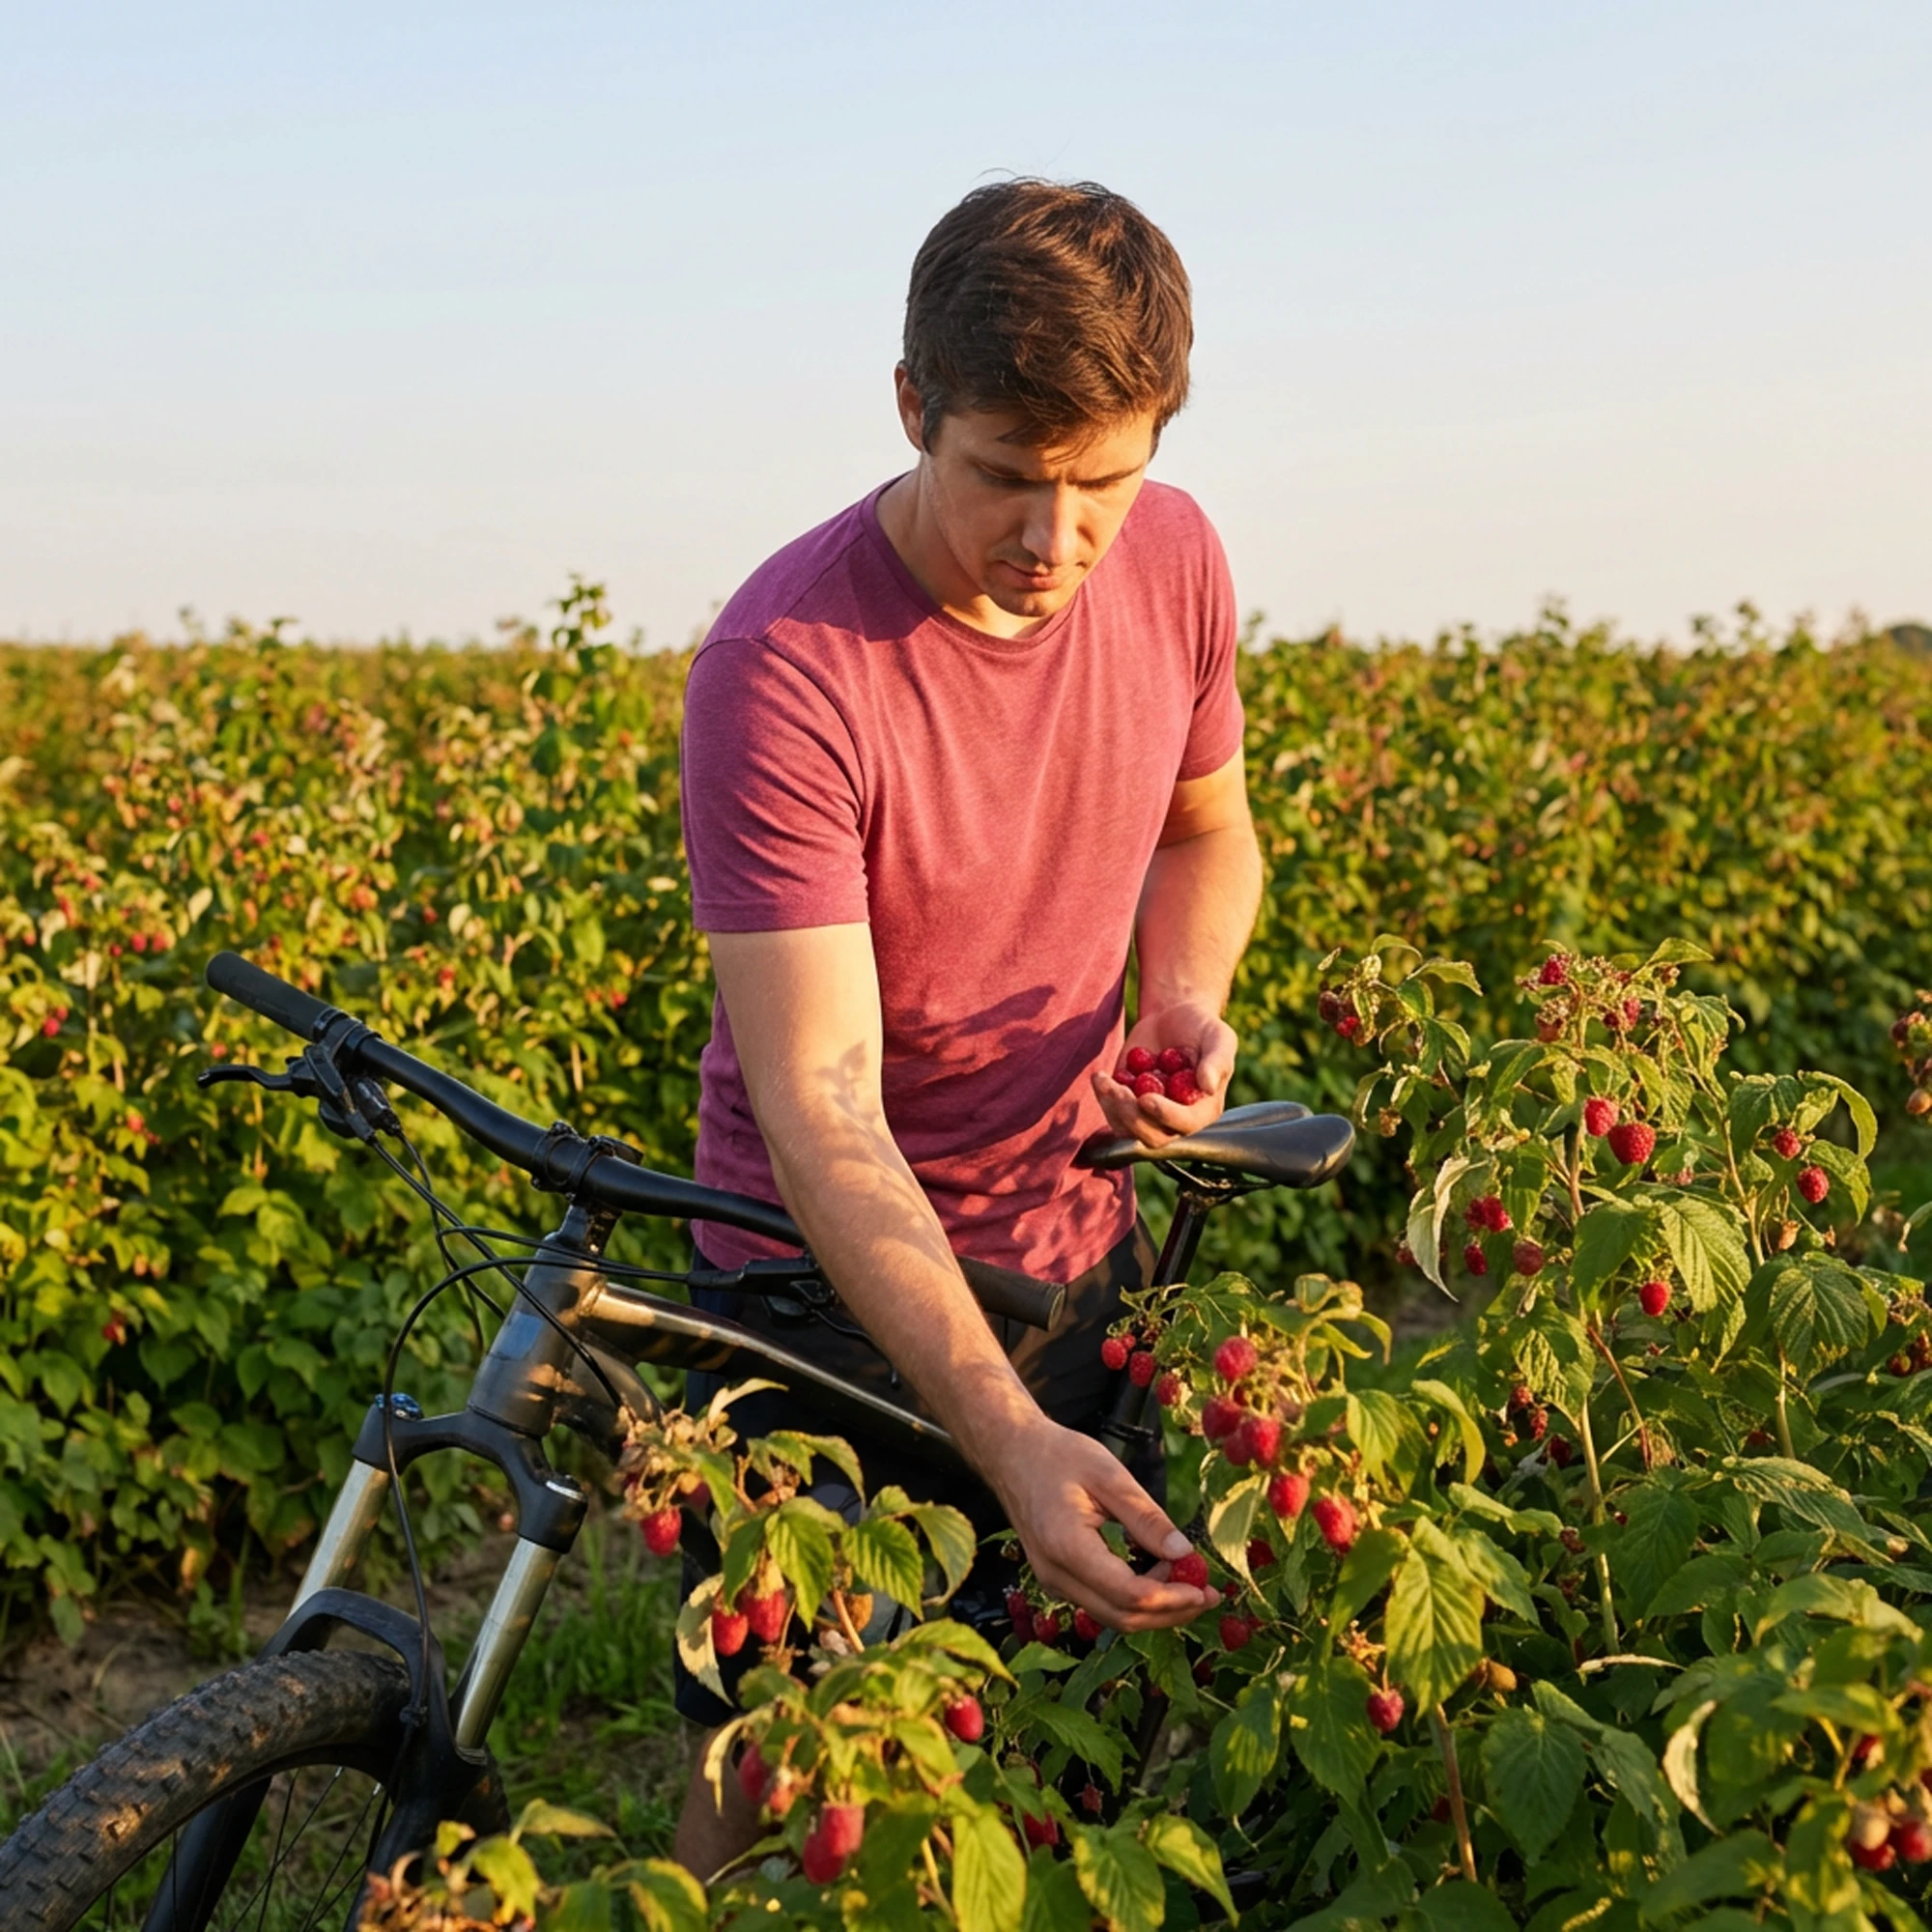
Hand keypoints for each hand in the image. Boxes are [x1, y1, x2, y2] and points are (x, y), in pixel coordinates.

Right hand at [982, 1418, 1217, 1631]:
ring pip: (1113, 1616)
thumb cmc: (1058, 1455)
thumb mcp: (1109, 1475)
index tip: (1206, 1588)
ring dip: (1155, 1608)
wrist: (1011, 1454)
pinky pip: (1101, 1602)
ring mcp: (1053, 1582)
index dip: (1172, 1599)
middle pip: (1123, 1617)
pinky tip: (1158, 1573)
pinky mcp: (1058, 1580)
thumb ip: (1146, 1518)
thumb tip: (1185, 1553)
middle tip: (1209, 1594)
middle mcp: (1056, 1575)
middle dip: (1171, 1613)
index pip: (1128, 1594)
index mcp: (1068, 1547)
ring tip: (1190, 1581)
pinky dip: (1135, 1598)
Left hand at [1090, 1000, 1237, 1149]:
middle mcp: (1177, 1119)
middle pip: (1153, 1137)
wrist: (1173, 1017)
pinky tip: (1100, 1077)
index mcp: (1204, 1109)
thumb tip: (1207, 1086)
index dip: (1165, 1116)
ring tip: (1104, 1080)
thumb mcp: (1219, 1037)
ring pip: (1128, 1131)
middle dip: (1133, 1117)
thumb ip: (1217, 1061)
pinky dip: (1103, 1099)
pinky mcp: (1128, 1104)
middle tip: (1118, 1090)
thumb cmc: (1202, 1027)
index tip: (1146, 1098)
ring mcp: (1150, 1115)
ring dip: (1113, 1109)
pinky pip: (1112, 1114)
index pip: (1186, 1124)